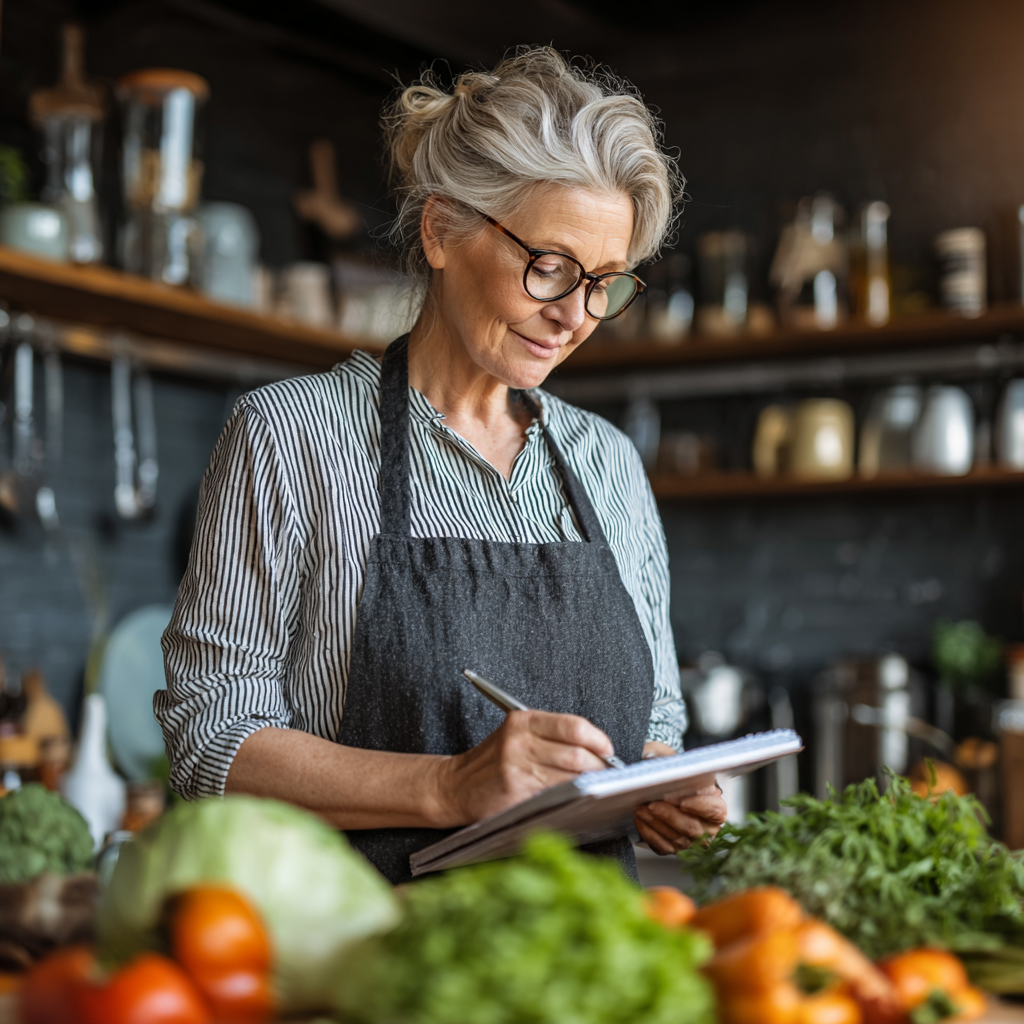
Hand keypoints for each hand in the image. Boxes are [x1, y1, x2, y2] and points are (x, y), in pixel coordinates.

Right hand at [433, 710, 613, 826]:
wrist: (454, 786)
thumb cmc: (493, 762)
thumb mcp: (517, 736)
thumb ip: (552, 737)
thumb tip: (597, 749)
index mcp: (523, 721)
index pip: (574, 726)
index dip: (598, 740)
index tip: (608, 750)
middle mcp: (520, 742)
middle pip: (577, 754)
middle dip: (600, 767)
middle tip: (607, 773)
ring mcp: (517, 770)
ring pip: (570, 777)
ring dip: (589, 785)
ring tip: (594, 787)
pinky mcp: (516, 795)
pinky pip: (555, 797)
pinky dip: (571, 799)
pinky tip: (575, 799)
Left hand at [633, 742, 727, 854]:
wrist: (660, 785)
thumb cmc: (673, 774)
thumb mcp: (675, 762)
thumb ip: (673, 763)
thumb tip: (660, 762)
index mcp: (716, 806)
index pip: (714, 810)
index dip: (699, 806)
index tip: (682, 801)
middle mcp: (707, 828)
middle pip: (691, 827)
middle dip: (670, 815)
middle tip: (652, 804)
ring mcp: (690, 841)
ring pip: (675, 838)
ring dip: (655, 823)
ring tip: (640, 808)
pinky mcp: (673, 847)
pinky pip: (662, 846)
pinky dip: (648, 832)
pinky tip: (639, 819)